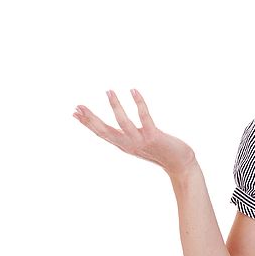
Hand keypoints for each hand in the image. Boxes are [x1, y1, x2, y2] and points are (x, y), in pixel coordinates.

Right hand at [73, 89, 196, 176]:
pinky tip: (134, 91)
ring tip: (109, 91)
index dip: (87, 123)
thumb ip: (128, 136)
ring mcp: (141, 141)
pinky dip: (139, 103)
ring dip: (115, 106)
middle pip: (105, 130)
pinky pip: (144, 117)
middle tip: (78, 106)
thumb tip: (120, 127)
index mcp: (124, 145)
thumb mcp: (139, 144)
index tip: (74, 112)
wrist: (180, 164)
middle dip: (91, 118)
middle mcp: (129, 144)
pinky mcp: (153, 136)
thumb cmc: (161, 151)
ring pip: (123, 122)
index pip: (101, 133)